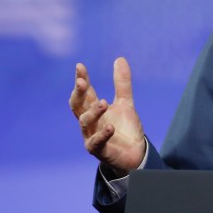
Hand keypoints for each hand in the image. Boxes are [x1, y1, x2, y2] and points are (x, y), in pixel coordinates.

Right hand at [69, 57, 145, 176]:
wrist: (134, 153)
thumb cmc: (124, 128)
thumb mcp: (125, 103)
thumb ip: (122, 84)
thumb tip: (120, 58)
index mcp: (94, 109)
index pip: (85, 92)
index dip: (82, 80)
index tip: (80, 66)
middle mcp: (89, 122)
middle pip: (78, 106)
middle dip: (78, 94)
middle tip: (81, 82)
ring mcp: (91, 135)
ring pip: (85, 122)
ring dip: (93, 112)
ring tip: (104, 102)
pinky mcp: (99, 150)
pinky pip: (97, 142)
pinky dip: (102, 134)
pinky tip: (110, 127)